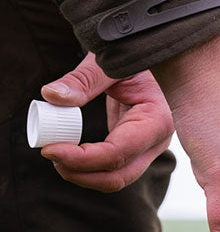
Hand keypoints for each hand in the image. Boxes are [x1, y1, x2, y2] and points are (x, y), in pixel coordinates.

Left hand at [39, 53, 173, 191]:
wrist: (150, 53)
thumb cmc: (134, 55)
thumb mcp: (108, 62)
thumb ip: (82, 80)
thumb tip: (52, 96)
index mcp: (157, 120)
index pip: (119, 153)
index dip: (83, 158)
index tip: (50, 150)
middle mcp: (157, 140)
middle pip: (120, 176)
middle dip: (82, 174)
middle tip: (50, 156)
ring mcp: (149, 146)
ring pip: (117, 177)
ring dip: (84, 174)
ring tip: (55, 155)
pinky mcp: (137, 147)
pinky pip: (113, 167)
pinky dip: (89, 167)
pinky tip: (68, 153)